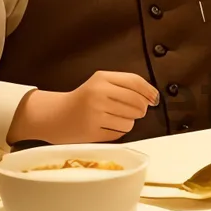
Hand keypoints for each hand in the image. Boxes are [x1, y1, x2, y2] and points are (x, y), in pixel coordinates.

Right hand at [8, 70, 160, 143]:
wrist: (56, 116)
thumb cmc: (84, 99)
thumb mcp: (101, 82)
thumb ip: (126, 85)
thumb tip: (152, 97)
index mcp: (101, 78)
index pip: (135, 82)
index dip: (149, 91)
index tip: (154, 98)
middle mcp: (98, 94)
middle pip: (137, 103)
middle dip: (141, 109)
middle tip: (136, 110)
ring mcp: (95, 114)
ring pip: (130, 120)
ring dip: (129, 121)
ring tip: (117, 117)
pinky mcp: (92, 131)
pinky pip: (120, 132)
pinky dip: (119, 130)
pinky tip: (108, 125)